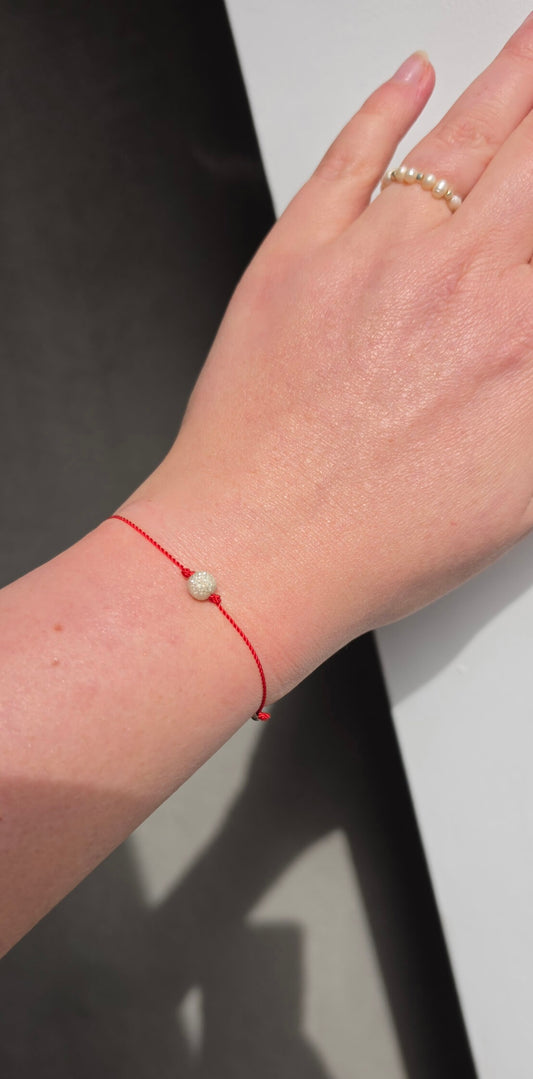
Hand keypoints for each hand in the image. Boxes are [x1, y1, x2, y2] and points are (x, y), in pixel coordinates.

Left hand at [120, 14, 532, 701]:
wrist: (256, 552)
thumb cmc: (374, 541)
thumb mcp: (517, 490)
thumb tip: (532, 356)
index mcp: (524, 340)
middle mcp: (463, 281)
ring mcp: (376, 256)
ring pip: (464, 137)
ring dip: (512, 77)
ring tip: (531, 40)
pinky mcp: (299, 253)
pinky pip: (353, 154)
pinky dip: (386, 107)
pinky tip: (413, 79)